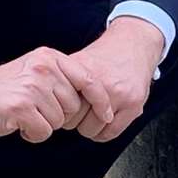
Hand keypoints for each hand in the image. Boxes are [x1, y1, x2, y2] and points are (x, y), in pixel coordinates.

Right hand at [0, 49, 112, 143]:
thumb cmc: (6, 87)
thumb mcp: (37, 71)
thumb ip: (62, 78)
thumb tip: (95, 98)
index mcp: (51, 58)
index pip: (88, 79)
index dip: (101, 100)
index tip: (108, 114)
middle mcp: (44, 69)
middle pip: (74, 106)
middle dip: (60, 116)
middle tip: (37, 111)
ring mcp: (32, 87)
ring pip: (59, 121)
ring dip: (44, 125)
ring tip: (26, 115)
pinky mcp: (21, 107)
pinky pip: (43, 132)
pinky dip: (33, 134)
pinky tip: (19, 124)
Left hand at [65, 18, 165, 142]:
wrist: (133, 43)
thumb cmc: (104, 55)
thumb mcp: (79, 61)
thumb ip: (63, 81)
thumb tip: (44, 103)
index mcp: (83, 71)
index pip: (60, 107)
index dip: (61, 110)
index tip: (66, 106)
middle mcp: (101, 83)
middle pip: (74, 121)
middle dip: (75, 119)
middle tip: (82, 109)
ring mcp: (119, 94)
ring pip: (91, 130)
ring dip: (90, 126)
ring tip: (94, 113)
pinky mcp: (133, 104)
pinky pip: (110, 133)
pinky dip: (104, 131)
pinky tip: (105, 118)